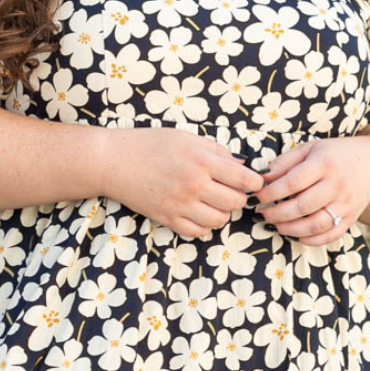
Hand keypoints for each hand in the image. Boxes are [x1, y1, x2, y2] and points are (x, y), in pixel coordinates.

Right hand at [100, 128, 265, 237]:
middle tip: (231, 191)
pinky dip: (204, 226)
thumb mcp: (188, 138)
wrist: (114, 161)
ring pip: (219, 221)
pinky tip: (199, 213)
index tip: (252, 182)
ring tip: (214, 202)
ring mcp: (180, 205)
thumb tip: (242, 166)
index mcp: (202, 161)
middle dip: (239, 198)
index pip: (244, 179)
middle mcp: (193, 184)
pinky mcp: (167, 218)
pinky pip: (197, 232)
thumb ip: (217, 152)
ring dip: (222, 213)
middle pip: (235, 203)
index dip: (255, 182)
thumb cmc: (151, 144)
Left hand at [254, 136, 369, 244]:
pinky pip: (329, 235)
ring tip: (275, 225)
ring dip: (290, 229)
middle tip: (262, 213)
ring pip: (315, 225)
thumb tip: (262, 178)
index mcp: (325, 163)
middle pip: (302, 206)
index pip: (292, 182)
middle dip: (276, 213)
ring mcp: (346, 204)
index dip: (271, 192)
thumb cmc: (335, 155)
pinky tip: (296, 235)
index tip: (257, 196)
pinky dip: (310, 240)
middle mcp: (337, 185)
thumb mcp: (310, 149)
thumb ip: (285, 162)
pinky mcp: (351, 218)